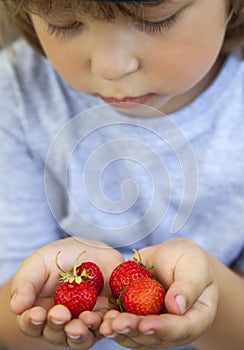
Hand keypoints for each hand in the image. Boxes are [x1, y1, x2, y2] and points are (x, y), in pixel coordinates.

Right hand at [10, 237, 123, 348]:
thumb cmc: (58, 258)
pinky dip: (108, 325)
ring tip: (85, 319)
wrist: (89, 250)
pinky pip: (107, 326)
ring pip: (82, 337)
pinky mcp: (105, 317)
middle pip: (57, 335)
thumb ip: (26, 283)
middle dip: (58, 326)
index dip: (32, 322)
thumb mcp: (38, 264)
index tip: (36, 314)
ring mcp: (84, 323)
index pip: (32, 324)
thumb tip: (16, 307)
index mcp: (39, 313)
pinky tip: (107, 319)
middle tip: (61, 314)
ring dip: (82, 331)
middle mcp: (61, 324)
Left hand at [99, 238, 218, 348]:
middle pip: (155, 337)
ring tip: (104, 324)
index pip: (182, 328)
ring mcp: (155, 325)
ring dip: (120, 331)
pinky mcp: (138, 318)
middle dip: (134, 331)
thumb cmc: (190, 261)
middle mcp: (175, 328)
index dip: (163, 328)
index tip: (146, 324)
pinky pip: (126, 325)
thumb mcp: (194, 266)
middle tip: (116, 325)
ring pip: (137, 336)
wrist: (173, 259)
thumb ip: (189, 286)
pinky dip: (113, 323)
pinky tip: (100, 319)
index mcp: (196, 317)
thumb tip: (177, 307)